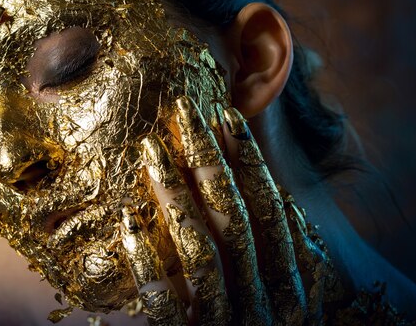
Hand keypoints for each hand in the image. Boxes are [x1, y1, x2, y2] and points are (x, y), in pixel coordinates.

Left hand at [120, 98, 339, 324]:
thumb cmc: (261, 325)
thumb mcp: (284, 291)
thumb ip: (287, 253)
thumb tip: (287, 199)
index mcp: (289, 286)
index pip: (269, 210)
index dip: (249, 162)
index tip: (224, 114)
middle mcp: (263, 304)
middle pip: (234, 221)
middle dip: (208, 163)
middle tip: (181, 111)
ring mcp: (226, 325)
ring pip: (199, 254)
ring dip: (173, 198)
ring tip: (148, 150)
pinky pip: (163, 306)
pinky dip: (145, 265)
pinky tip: (125, 223)